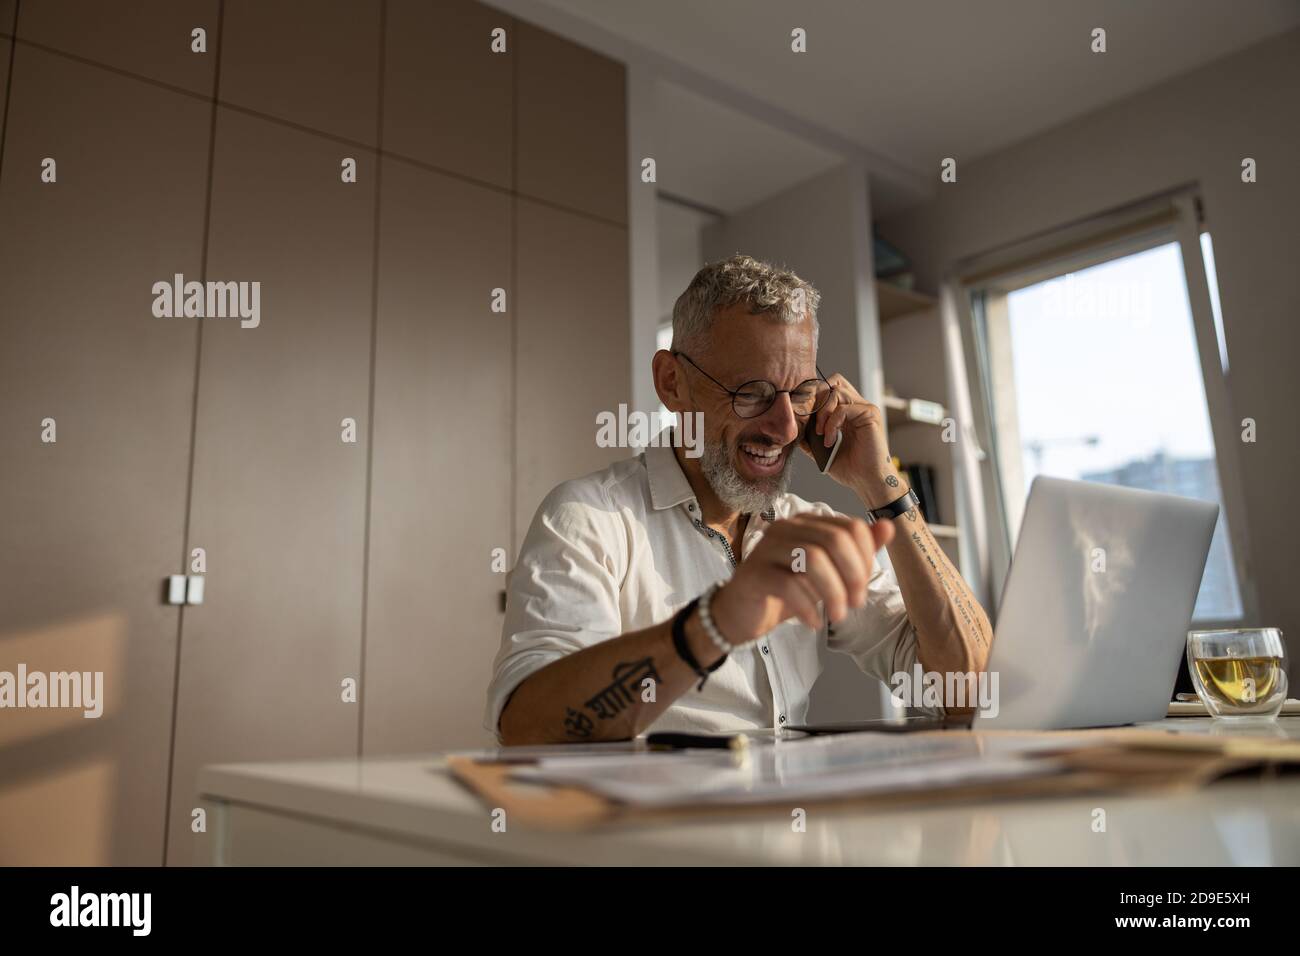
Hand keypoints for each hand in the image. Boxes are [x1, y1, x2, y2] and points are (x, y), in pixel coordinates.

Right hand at [709, 513, 894, 642]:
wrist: (742, 613)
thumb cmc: (787, 591)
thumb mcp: (828, 572)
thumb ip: (857, 550)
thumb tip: (888, 527)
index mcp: (807, 522)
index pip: (851, 528)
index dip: (865, 559)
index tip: (862, 587)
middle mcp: (786, 528)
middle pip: (834, 540)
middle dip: (853, 576)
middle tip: (855, 604)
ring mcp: (767, 548)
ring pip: (813, 559)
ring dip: (833, 593)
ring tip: (837, 615)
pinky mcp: (753, 573)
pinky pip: (788, 584)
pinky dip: (808, 606)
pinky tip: (813, 622)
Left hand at [801, 374, 902, 508]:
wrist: (867, 482)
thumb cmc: (850, 468)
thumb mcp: (821, 450)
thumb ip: (809, 436)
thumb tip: (793, 425)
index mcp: (846, 412)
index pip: (828, 388)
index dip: (812, 397)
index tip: (800, 416)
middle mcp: (856, 406)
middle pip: (832, 382)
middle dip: (815, 399)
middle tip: (809, 421)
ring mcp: (864, 409)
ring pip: (836, 391)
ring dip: (822, 412)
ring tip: (820, 433)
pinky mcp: (869, 415)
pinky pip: (843, 408)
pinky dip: (831, 424)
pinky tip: (829, 440)